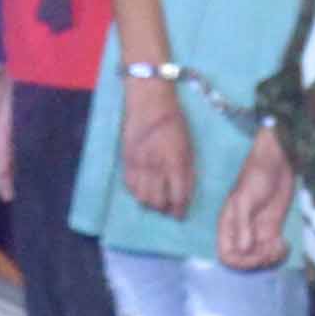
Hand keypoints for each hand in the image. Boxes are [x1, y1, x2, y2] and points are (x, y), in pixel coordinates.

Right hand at [119, 74, 192, 215]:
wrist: (148, 101)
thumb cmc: (174, 120)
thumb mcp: (188, 145)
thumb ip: (187, 169)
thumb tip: (185, 191)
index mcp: (175, 161)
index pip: (177, 196)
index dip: (179, 210)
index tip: (180, 215)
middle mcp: (156, 166)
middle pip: (157, 201)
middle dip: (164, 208)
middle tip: (168, 208)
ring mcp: (139, 163)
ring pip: (141, 197)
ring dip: (149, 203)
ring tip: (155, 201)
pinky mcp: (126, 159)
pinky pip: (129, 185)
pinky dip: (136, 192)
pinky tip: (142, 189)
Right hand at [217, 125, 291, 269]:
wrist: (277, 163)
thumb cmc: (255, 175)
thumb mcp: (245, 199)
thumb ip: (243, 225)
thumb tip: (244, 249)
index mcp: (228, 226)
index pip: (226, 255)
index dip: (240, 262)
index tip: (256, 254)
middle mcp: (241, 233)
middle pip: (245, 261)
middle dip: (259, 260)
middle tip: (273, 248)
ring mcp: (257, 232)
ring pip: (260, 258)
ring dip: (271, 258)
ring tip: (280, 246)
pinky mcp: (272, 230)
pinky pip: (273, 250)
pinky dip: (279, 252)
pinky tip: (285, 244)